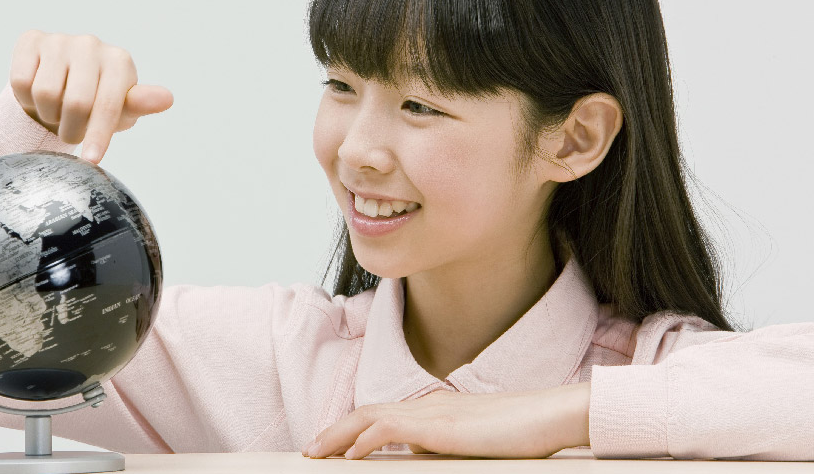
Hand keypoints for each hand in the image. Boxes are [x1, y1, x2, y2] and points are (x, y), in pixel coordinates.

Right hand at [9, 30, 173, 163]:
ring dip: (48, 114)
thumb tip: (166, 99)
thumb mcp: (121, 108)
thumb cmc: (98, 100)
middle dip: (71, 129)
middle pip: (76, 103)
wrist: (63, 82)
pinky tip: (38, 96)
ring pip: (45, 93)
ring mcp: (60, 40)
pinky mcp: (31, 40)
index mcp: (119, 60)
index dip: (98, 135)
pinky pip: (21, 82)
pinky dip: (27, 100)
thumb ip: (139, 105)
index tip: (91, 159)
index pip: (109, 104)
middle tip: (71, 131)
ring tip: (57, 111)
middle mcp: (91, 44)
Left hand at [302, 382, 590, 459]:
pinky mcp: (443, 426)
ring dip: (338, 434)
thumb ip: (442, 444)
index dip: (351, 428)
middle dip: (334, 431)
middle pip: (368, 412)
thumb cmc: (521, 432)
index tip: (329, 446)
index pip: (381, 415)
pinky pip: (392, 427)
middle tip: (309, 450)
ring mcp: (434, 413)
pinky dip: (366, 438)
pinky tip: (350, 454)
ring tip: (316, 451)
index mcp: (434, 410)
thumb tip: (415, 453)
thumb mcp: (472, 441)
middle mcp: (428, 406)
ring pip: (371, 416)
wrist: (551, 414)